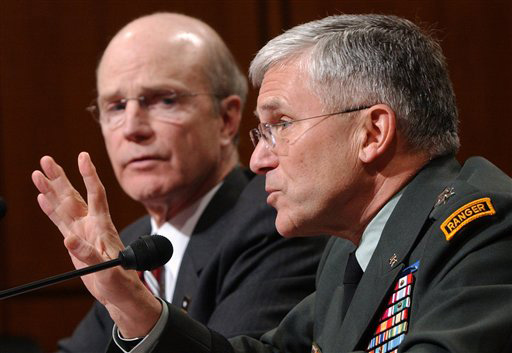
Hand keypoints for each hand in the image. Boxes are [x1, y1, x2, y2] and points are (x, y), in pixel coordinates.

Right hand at [32, 152, 160, 336]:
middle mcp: (92, 224)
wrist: (120, 291)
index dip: (90, 176)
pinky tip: (42, 197)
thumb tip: (69, 240)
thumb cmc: (119, 280)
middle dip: (60, 177)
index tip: (83, 157)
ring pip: (65, 205)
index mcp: (103, 226)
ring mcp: (83, 231)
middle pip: (74, 195)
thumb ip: (87, 254)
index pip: (96, 194)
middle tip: (46, 160)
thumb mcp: (107, 270)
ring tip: (39, 173)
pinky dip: (51, 209)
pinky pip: (60, 221)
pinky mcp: (75, 242)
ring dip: (52, 189)